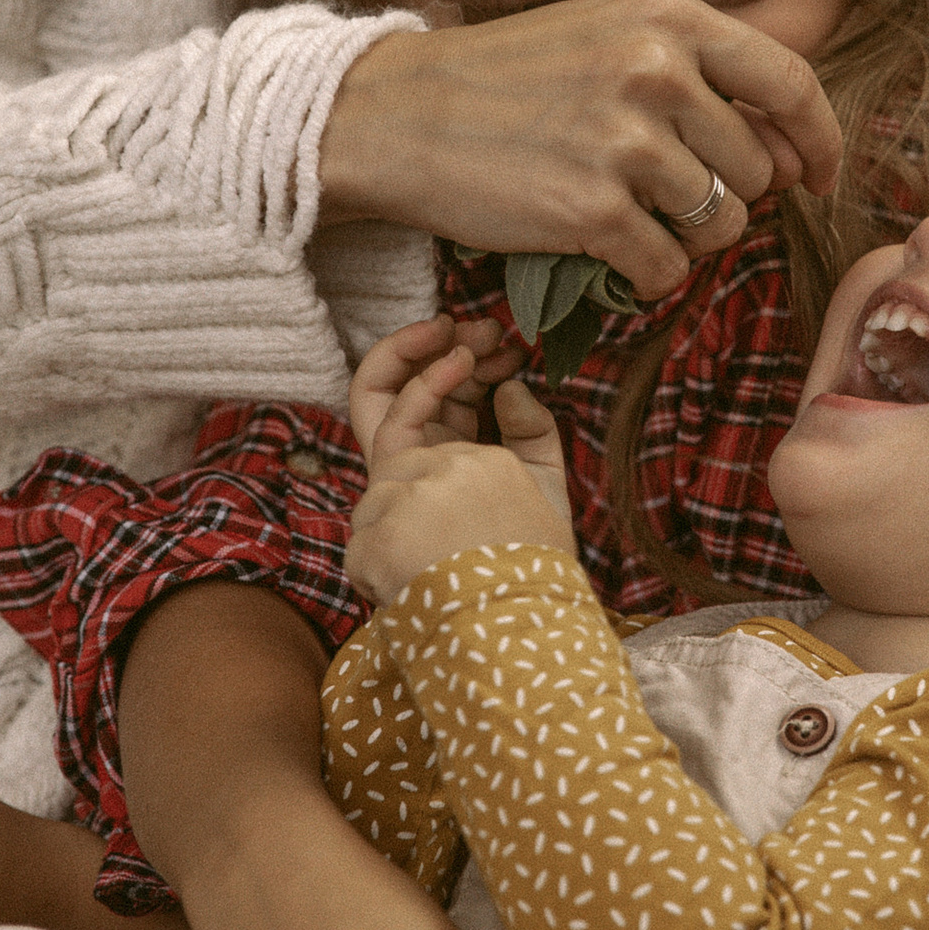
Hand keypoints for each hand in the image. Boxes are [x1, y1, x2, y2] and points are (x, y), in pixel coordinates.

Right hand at [317, 0, 841, 295]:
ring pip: (724, 223)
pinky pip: (669, 267)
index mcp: (667, 16)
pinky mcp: (592, 209)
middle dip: (731, 198)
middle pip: (758, 167)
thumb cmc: (507, 79)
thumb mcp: (607, 34)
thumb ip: (696, 71)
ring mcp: (625, 140)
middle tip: (671, 198)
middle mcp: (656, 69)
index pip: (789, 82)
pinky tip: (610, 253)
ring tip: (635, 220)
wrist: (395, 115)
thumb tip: (786, 152)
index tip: (819, 176)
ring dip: (691, 239)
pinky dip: (649, 275)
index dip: (819, 139)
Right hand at [344, 322, 572, 607]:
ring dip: (419, 348)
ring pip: (385, 389)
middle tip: (485, 330)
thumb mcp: (544, 483)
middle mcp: (419, 463)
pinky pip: (386, 408)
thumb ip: (534, 433)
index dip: (474, 366)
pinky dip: (419, 372)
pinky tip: (459, 358)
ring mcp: (400, 467)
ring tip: (460, 330)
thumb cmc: (527, 550)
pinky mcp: (388, 471)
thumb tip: (512, 388)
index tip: (509, 348)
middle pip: (410, 389)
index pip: (447, 399)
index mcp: (451, 464)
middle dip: (442, 349)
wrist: (506, 598)